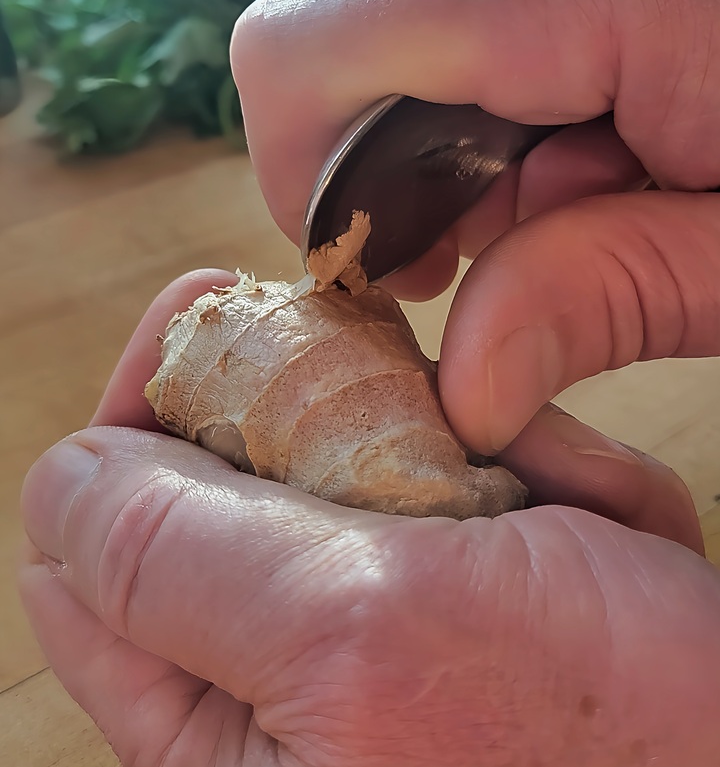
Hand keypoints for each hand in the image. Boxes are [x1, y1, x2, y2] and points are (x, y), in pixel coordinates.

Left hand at [19, 273, 719, 766]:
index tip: (207, 308)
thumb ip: (176, 560)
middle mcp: (285, 682)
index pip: (101, 538)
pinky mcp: (470, 584)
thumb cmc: (596, 746)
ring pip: (366, 454)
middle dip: (343, 420)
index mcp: (212, 725)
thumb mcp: (357, 639)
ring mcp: (387, 625)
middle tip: (438, 425)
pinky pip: (464, 468)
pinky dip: (537, 470)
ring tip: (558, 521)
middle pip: (243, 476)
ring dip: (467, 451)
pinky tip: (600, 533)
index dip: (145, 402)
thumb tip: (60, 479)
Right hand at [231, 0, 719, 455]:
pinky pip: (469, 29)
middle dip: (423, 189)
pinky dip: (518, 113)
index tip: (387, 275)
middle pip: (353, 71)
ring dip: (485, 159)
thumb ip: (601, 301)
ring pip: (411, 57)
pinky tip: (618, 136)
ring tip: (618, 184)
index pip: (301, 56)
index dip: (303, 184)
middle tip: (556, 244)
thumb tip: (463, 386)